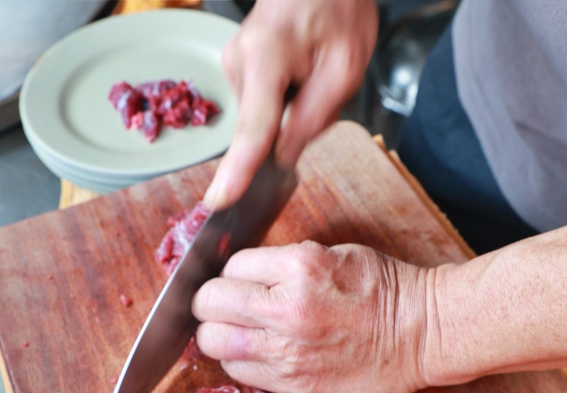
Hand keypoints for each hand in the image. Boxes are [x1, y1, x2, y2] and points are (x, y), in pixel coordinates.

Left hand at [192, 241, 432, 392]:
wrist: (424, 333)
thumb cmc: (384, 289)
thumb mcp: (332, 255)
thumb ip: (283, 264)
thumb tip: (240, 271)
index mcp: (298, 268)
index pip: (231, 266)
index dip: (232, 272)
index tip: (240, 279)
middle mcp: (286, 310)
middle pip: (210, 304)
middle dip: (211, 302)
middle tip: (223, 305)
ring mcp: (287, 351)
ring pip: (214, 342)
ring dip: (218, 334)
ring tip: (236, 331)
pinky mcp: (293, 383)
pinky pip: (238, 372)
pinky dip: (238, 362)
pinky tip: (256, 353)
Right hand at [203, 0, 378, 209]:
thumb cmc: (337, 8)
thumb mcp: (346, 65)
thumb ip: (315, 117)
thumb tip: (283, 156)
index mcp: (267, 57)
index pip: (253, 127)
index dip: (239, 169)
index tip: (221, 199)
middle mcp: (239, 61)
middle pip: (261, 127)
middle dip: (293, 125)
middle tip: (322, 86)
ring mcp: (233, 63)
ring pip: (262, 118)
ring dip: (290, 110)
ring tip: (312, 72)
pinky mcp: (235, 67)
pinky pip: (260, 103)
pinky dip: (282, 100)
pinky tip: (299, 73)